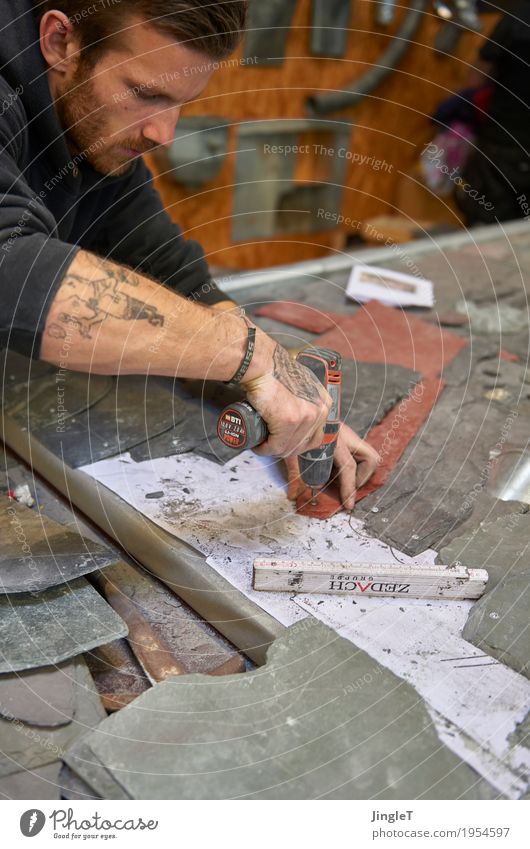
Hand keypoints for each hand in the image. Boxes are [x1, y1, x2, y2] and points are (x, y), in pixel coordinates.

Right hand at [241, 341, 331, 456]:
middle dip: (285, 449)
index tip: (284, 442)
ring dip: (273, 450)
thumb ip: (306, 398)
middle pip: (303, 445)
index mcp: (324, 404)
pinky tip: (259, 446)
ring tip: (262, 445)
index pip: (315, 436)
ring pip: (289, 448)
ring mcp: (305, 418)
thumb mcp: (302, 384)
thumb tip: (297, 411)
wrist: (263, 364)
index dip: (297, 442)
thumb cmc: (276, 371)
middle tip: (270, 445)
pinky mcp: (288, 422)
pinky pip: (276, 445)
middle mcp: (319, 412)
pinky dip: (265, 449)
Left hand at [285, 423, 380, 509]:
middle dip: (362, 477)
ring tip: (341, 479)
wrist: (295, 407)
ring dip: (359, 471)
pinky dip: (352, 463)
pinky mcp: (345, 432)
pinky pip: (359, 451)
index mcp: (331, 440)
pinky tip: (336, 468)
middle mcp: (344, 435)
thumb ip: (294, 473)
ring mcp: (347, 432)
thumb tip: (292, 496)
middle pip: (371, 459)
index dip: (349, 489)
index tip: (348, 505)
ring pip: (368, 454)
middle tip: (347, 486)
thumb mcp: (290, 451)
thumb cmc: (293, 428)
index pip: (348, 468)